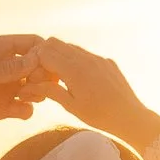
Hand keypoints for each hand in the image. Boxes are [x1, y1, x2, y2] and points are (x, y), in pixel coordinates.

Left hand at [0, 35, 54, 133]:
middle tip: (35, 85)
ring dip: (37, 93)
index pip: (30, 44)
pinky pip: (23, 108)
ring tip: (26, 97)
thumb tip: (37, 59)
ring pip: (33, 88)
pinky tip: (19, 111)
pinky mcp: (0, 108)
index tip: (49, 65)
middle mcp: (3, 68)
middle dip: (42, 75)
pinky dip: (26, 110)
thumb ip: (8, 69)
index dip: (43, 52)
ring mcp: (3, 88)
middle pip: (37, 67)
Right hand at [34, 39, 159, 154]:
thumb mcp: (71, 105)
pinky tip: (79, 81)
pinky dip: (76, 61)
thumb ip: (50, 90)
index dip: (35, 64)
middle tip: (44, 75)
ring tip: (61, 79)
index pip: (45, 52)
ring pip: (71, 47)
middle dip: (45, 56)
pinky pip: (86, 55)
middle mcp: (86, 57)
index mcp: (74, 69)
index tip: (35, 79)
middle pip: (55, 43)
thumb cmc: (99, 116)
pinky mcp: (107, 61)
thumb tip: (29, 85)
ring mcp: (98, 58)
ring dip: (61, 58)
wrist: (130, 117)